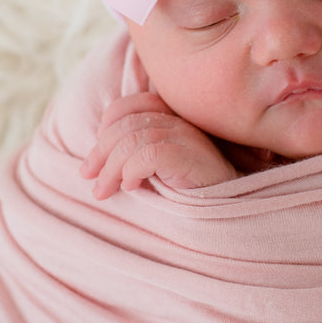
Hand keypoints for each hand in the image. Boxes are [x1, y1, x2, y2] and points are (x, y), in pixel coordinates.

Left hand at [80, 92, 238, 197]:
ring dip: (111, 167)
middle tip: (91, 179)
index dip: (107, 125)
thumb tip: (96, 163)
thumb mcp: (160, 172)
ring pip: (133, 138)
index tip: (97, 159)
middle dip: (100, 151)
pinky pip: (149, 153)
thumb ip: (137, 156)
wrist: (231, 217)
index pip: (131, 105)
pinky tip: (133, 187)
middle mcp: (182, 123)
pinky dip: (132, 170)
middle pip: (126, 122)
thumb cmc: (193, 197)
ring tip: (105, 191)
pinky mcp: (192, 157)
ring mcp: (189, 138)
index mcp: (175, 120)